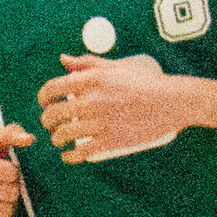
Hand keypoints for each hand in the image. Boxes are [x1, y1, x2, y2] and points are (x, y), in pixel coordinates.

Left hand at [39, 51, 189, 162]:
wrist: (173, 101)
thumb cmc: (145, 82)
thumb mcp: (115, 67)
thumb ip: (87, 63)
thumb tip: (63, 60)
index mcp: (92, 80)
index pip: (52, 88)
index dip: (43, 98)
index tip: (45, 103)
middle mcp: (93, 100)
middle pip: (53, 114)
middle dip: (47, 121)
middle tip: (51, 124)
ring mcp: (101, 122)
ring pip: (63, 134)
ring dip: (56, 138)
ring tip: (59, 138)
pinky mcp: (112, 140)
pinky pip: (81, 152)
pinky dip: (70, 156)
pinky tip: (69, 155)